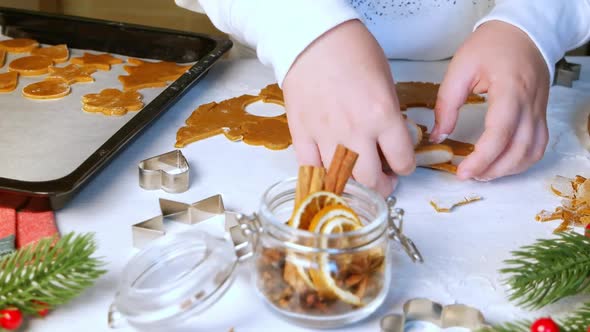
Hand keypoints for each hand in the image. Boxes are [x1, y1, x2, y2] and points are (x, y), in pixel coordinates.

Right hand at [282, 20, 414, 195]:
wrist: (312, 39)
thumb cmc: (352, 51)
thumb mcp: (386, 81)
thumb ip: (390, 116)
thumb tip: (390, 141)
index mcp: (382, 116)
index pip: (402, 159)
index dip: (406, 166)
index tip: (402, 165)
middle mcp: (355, 132)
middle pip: (372, 180)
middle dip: (382, 187)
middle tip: (384, 182)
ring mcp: (325, 136)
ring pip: (341, 180)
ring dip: (354, 186)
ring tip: (358, 180)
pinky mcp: (301, 134)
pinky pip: (311, 169)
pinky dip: (322, 176)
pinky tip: (330, 173)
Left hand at [431, 20, 549, 180]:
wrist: (521, 33)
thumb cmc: (490, 45)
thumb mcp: (460, 68)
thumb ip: (447, 104)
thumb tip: (438, 136)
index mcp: (510, 89)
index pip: (500, 132)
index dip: (482, 158)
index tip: (462, 172)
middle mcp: (529, 103)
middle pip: (518, 149)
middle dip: (492, 169)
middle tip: (467, 175)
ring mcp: (539, 110)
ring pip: (531, 151)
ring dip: (507, 169)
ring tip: (482, 173)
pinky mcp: (540, 114)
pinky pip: (538, 145)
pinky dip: (521, 161)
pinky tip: (501, 164)